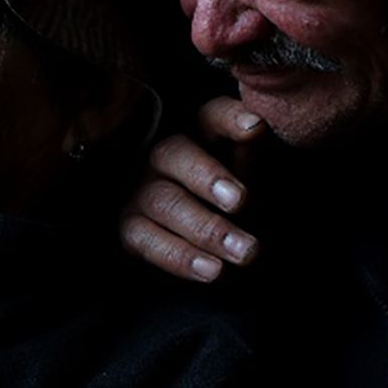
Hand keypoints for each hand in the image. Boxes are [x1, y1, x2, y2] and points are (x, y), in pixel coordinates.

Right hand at [120, 97, 267, 280]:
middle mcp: (165, 157)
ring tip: (246, 252)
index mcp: (202, 135)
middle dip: (208, 178)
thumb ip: (252, 159)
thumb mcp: (253, 180)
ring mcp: (142, 191)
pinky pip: (148, 240)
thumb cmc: (235, 206)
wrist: (213, 248)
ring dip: (206, 228)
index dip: (229, 119)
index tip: (255, 129)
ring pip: (164, 201)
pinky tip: (213, 271)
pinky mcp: (131, 227)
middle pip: (175, 154)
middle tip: (241, 202)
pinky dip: (182, 257)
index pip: (210, 115)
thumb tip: (256, 134)